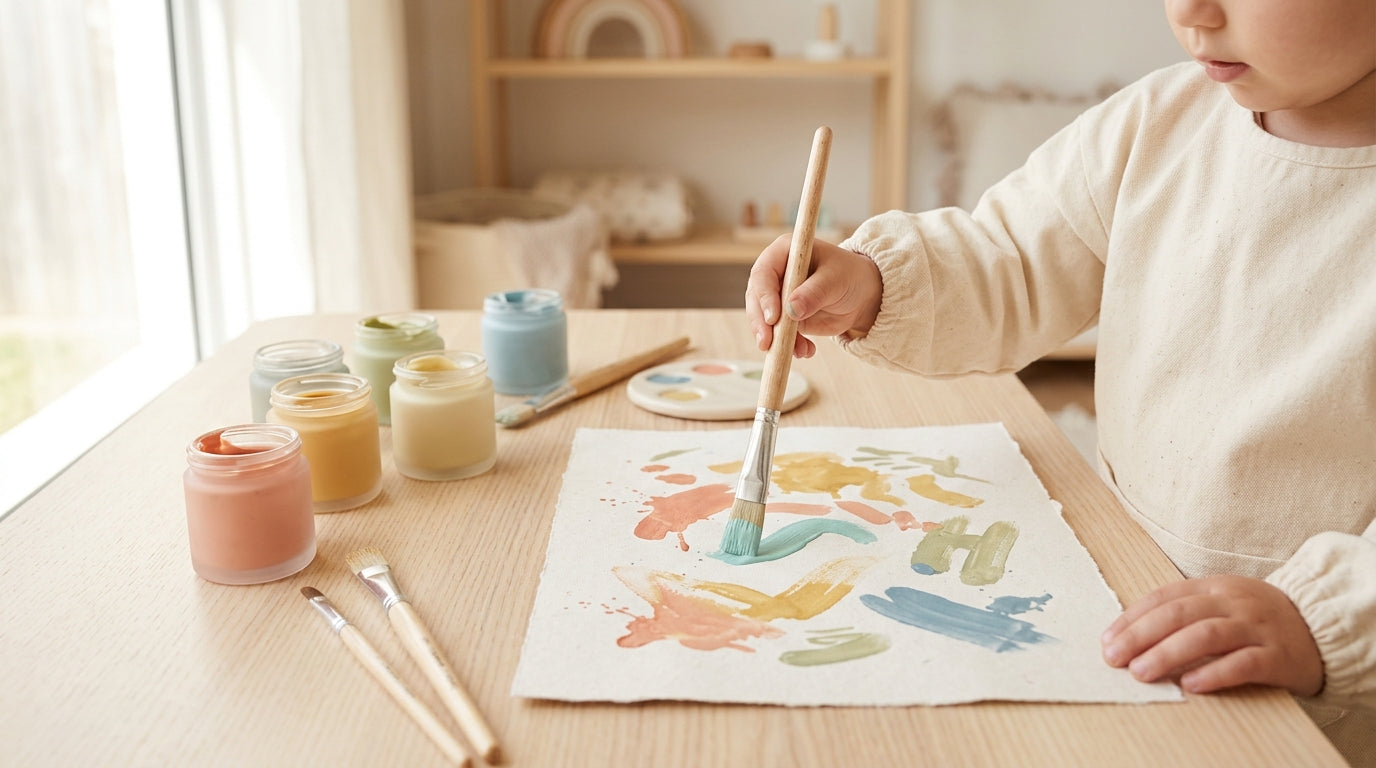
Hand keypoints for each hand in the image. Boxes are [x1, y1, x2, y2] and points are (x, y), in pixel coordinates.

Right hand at [745, 235, 882, 357]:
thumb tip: (791, 310)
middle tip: (767, 343)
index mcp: (784, 252)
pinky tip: (806, 351)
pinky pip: (778, 334)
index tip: (773, 318)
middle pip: (756, 298)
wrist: (861, 295)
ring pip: (763, 320)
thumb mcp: (835, 280)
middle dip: (761, 323)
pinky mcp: (784, 318)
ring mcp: (778, 297)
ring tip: (797, 350)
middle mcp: (775, 273)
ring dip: (775, 339)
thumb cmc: (849, 276)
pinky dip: (790, 346)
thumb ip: (814, 293)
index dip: (764, 296)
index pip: (763, 273)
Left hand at [1101, 575, 1322, 696]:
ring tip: (1142, 671)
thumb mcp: (1221, 602)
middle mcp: (1233, 602)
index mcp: (1214, 587)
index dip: (1132, 618)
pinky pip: (1243, 663)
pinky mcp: (1278, 656)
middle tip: (1115, 657)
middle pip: (1179, 614)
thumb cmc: (1257, 618)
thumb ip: (1185, 611)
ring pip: (1206, 635)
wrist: (1321, 627)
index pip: (1164, 597)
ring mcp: (1256, 628)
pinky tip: (1191, 684)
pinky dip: (1214, 673)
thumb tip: (1132, 634)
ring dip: (1168, 653)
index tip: (1107, 639)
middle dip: (1141, 635)